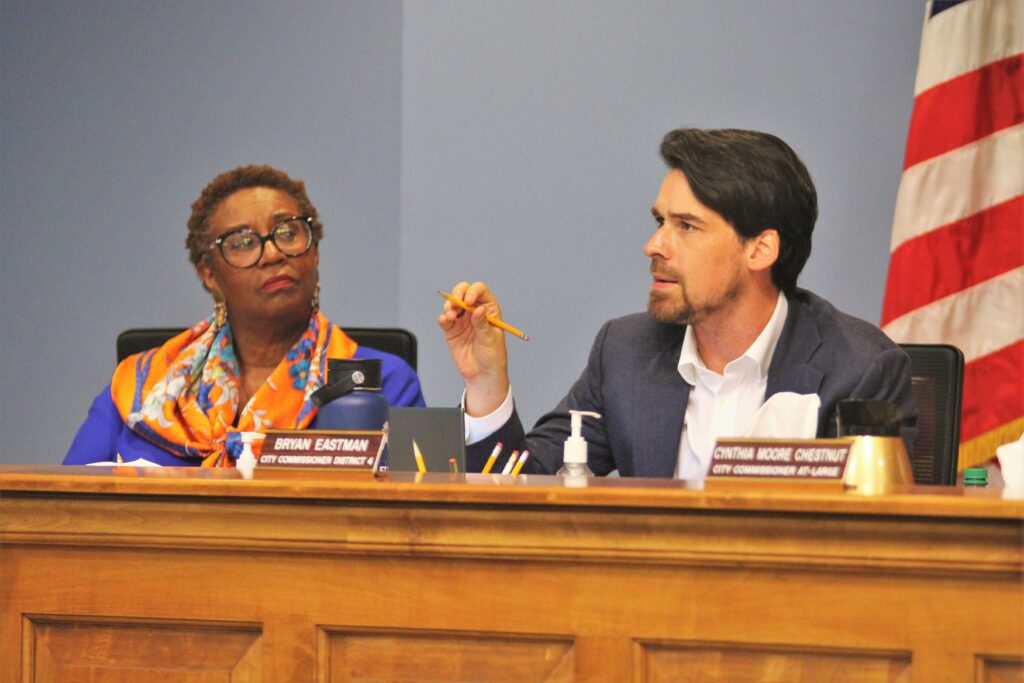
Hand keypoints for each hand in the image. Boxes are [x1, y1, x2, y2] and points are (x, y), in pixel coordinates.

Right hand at [437, 281, 509, 415]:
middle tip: (456, 303)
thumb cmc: (492, 355)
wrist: (482, 373)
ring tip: (451, 316)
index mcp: (489, 309)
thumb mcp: (490, 339)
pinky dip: (443, 318)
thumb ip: (482, 324)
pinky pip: (444, 319)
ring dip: (449, 306)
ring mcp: (462, 319)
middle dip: (457, 294)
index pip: (480, 291)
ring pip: (452, 304)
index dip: (473, 291)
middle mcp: (474, 310)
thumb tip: (478, 309)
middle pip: (463, 292)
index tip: (468, 301)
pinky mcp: (451, 330)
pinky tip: (445, 320)